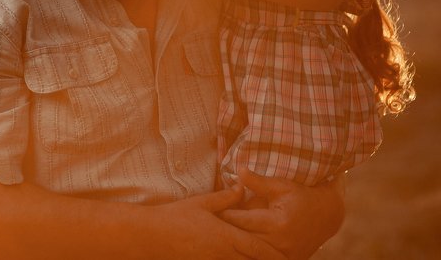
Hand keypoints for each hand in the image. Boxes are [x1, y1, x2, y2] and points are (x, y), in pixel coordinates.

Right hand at [151, 187, 287, 259]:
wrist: (153, 235)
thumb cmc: (177, 216)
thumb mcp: (203, 203)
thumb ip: (226, 197)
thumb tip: (243, 189)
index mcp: (226, 236)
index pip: (257, 249)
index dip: (274, 254)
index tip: (287, 256)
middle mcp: (223, 253)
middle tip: (284, 259)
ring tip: (263, 259)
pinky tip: (238, 258)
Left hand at [220, 170, 345, 259]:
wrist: (327, 215)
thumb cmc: (302, 196)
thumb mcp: (282, 185)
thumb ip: (258, 182)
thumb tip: (236, 171)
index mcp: (278, 223)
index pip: (243, 221)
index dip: (225, 215)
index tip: (208, 211)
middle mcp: (280, 243)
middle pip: (244, 240)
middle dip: (226, 232)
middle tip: (207, 225)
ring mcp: (283, 255)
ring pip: (251, 252)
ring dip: (236, 244)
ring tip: (218, 235)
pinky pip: (260, 257)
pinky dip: (248, 251)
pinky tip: (236, 245)